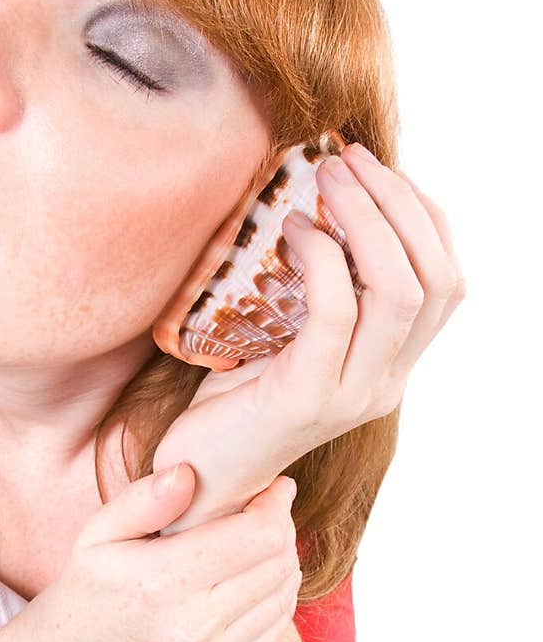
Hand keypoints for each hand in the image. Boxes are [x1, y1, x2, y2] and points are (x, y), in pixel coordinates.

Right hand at [31, 464, 301, 641]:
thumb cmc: (95, 574)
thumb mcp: (101, 527)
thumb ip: (145, 499)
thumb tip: (188, 474)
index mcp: (158, 583)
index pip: (256, 537)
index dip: (274, 505)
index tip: (272, 488)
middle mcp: (185, 630)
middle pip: (277, 565)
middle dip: (281, 530)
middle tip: (266, 513)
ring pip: (282, 599)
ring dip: (283, 564)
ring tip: (260, 545)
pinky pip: (273, 633)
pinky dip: (275, 600)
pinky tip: (256, 580)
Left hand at [152, 143, 466, 532]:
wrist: (196, 482)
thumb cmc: (231, 402)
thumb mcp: (287, 340)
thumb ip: (318, 295)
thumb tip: (317, 206)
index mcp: (391, 368)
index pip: (445, 283)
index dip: (422, 216)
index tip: (375, 170)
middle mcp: (386, 386)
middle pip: (436, 280)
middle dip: (398, 204)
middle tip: (347, 159)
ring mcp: (353, 397)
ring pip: (399, 293)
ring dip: (366, 219)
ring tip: (326, 178)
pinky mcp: (306, 401)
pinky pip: (336, 314)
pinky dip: (321, 260)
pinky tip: (293, 232)